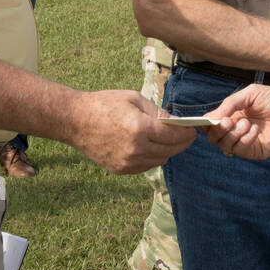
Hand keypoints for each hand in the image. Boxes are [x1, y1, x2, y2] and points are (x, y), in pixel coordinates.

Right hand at [67, 90, 195, 173]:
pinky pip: (146, 166)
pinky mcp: (120, 170)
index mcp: (140, 128)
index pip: (174, 135)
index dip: (187, 133)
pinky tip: (150, 146)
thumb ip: (158, 112)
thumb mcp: (135, 99)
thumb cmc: (105, 104)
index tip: (193, 130)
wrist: (76, 121)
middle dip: (181, 143)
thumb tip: (178, 123)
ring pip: (160, 160)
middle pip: (170, 150)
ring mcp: (127, 162)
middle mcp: (135, 149)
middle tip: (186, 136)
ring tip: (168, 140)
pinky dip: (153, 157)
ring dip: (168, 150)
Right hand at [204, 85, 269, 159]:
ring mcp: (244, 141)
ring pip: (223, 144)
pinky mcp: (254, 151)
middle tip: (227, 121)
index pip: (212, 121)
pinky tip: (255, 130)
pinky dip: (244, 139)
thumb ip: (230, 103)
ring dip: (232, 133)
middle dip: (216, 129)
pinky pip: (238, 149)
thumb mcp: (251, 94)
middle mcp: (236, 128)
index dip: (205, 122)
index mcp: (234, 113)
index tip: (205, 120)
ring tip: (247, 123)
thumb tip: (211, 116)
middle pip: (213, 136)